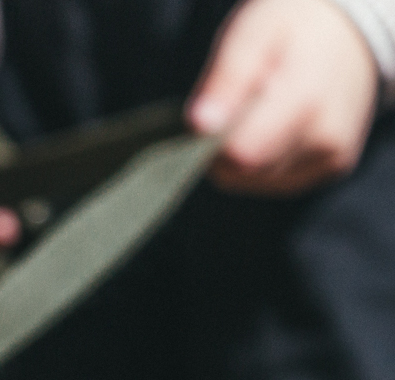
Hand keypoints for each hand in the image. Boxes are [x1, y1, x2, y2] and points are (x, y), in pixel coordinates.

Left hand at [188, 0, 378, 194]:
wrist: (351, 30)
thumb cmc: (293, 28)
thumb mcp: (252, 34)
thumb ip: (227, 80)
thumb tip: (200, 126)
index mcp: (304, 101)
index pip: (239, 155)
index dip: (210, 141)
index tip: (212, 115)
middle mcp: (324, 138)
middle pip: (242, 173)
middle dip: (223, 148)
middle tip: (234, 107)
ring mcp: (331, 157)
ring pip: (255, 181)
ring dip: (241, 156)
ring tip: (257, 112)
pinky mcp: (333, 166)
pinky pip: (276, 180)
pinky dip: (263, 161)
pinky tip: (272, 127)